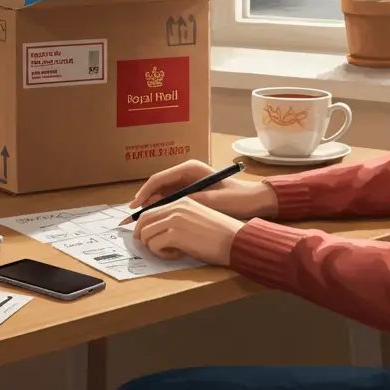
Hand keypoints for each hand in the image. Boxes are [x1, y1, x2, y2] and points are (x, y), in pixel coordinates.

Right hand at [129, 160, 276, 219]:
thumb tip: (165, 207)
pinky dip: (163, 209)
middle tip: (136, 217)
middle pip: (158, 186)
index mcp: (190, 169)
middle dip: (146, 201)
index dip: (145, 193)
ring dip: (153, 206)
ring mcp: (188, 183)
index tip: (136, 206)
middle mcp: (186, 173)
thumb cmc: (236, 198)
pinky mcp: (190, 192)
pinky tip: (158, 221)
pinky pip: (171, 200)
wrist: (254, 201)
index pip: (159, 178)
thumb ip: (188, 201)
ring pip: (162, 194)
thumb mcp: (211, 201)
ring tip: (145, 221)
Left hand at [132, 198, 245, 264]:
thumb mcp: (196, 218)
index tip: (144, 237)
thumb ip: (178, 219)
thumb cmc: (220, 234)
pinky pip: (154, 245)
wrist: (235, 240)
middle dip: (142, 236)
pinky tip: (176, 255)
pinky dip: (161, 254)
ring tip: (169, 252)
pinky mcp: (176, 234)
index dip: (143, 225)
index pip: (150, 210)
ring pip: (146, 234)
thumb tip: (157, 231)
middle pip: (143, 221)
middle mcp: (176, 208)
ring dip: (153, 247)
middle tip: (149, 247)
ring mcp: (175, 220)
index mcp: (181, 202)